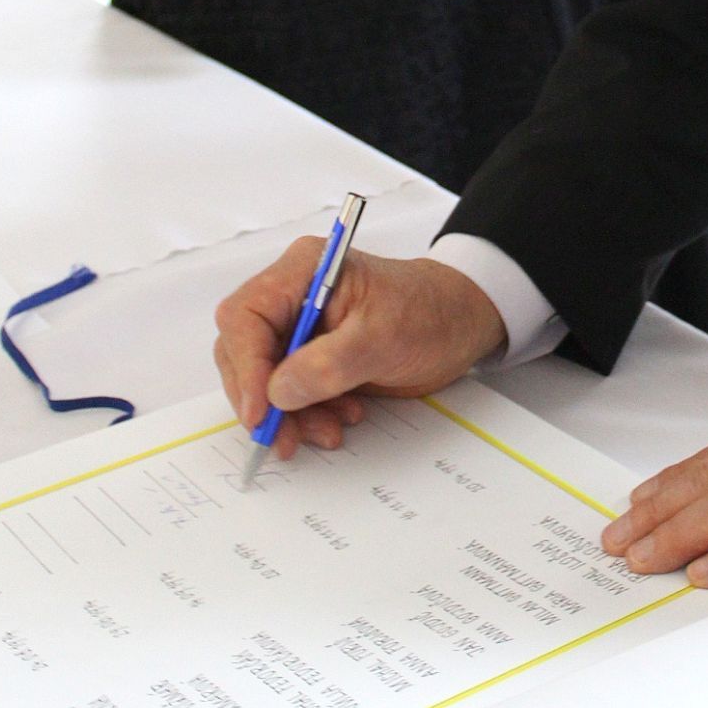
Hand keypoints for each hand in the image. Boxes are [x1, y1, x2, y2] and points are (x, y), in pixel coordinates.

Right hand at [213, 243, 504, 458]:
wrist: (462, 323)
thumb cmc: (429, 313)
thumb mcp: (383, 338)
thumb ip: (328, 365)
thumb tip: (276, 393)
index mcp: (303, 271)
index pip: (246, 316)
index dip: (246, 366)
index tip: (260, 412)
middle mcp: (292, 295)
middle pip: (244, 350)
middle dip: (263, 398)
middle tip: (283, 437)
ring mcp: (301, 327)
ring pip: (264, 377)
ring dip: (288, 413)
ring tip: (329, 431)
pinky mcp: (312, 356)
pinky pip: (290, 391)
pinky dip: (306, 414)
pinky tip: (339, 421)